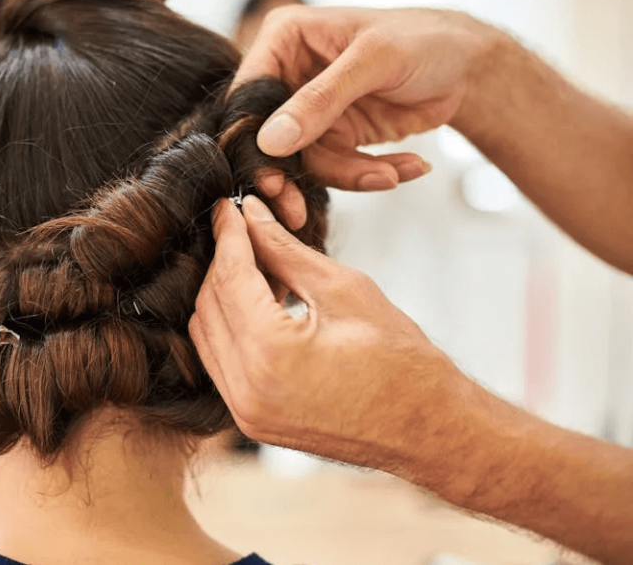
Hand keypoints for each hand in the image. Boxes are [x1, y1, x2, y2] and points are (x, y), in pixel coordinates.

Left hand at [190, 196, 467, 469]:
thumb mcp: (344, 289)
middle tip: (246, 231)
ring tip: (260, 267)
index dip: (228, 235)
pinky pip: (220, 363)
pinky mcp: (251, 421)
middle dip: (224, 262)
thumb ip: (285, 250)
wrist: (430, 430)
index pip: (229, 278)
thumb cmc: (402, 361)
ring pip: (207, 334)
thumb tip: (251, 214)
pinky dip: (231, 328)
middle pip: (209, 305)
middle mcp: (246, 390)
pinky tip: (260, 304)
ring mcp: (245, 412)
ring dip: (224, 295)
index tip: (229, 207)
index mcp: (270, 354)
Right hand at [236, 7, 499, 190]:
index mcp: (283, 40)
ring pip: (305, 162)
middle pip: (268, 138)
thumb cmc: (423, 40)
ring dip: (349, 175)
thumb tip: (270, 140)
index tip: (269, 180)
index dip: (252, 141)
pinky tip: (409, 167)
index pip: (248, 97)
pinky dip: (371, 174)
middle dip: (292, 176)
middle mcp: (287, 75)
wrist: (465, 65)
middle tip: (297, 210)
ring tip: (392, 174)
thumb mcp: (374, 61)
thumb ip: (321, 99)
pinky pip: (337, 170)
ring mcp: (309, 111)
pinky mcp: (333, 138)